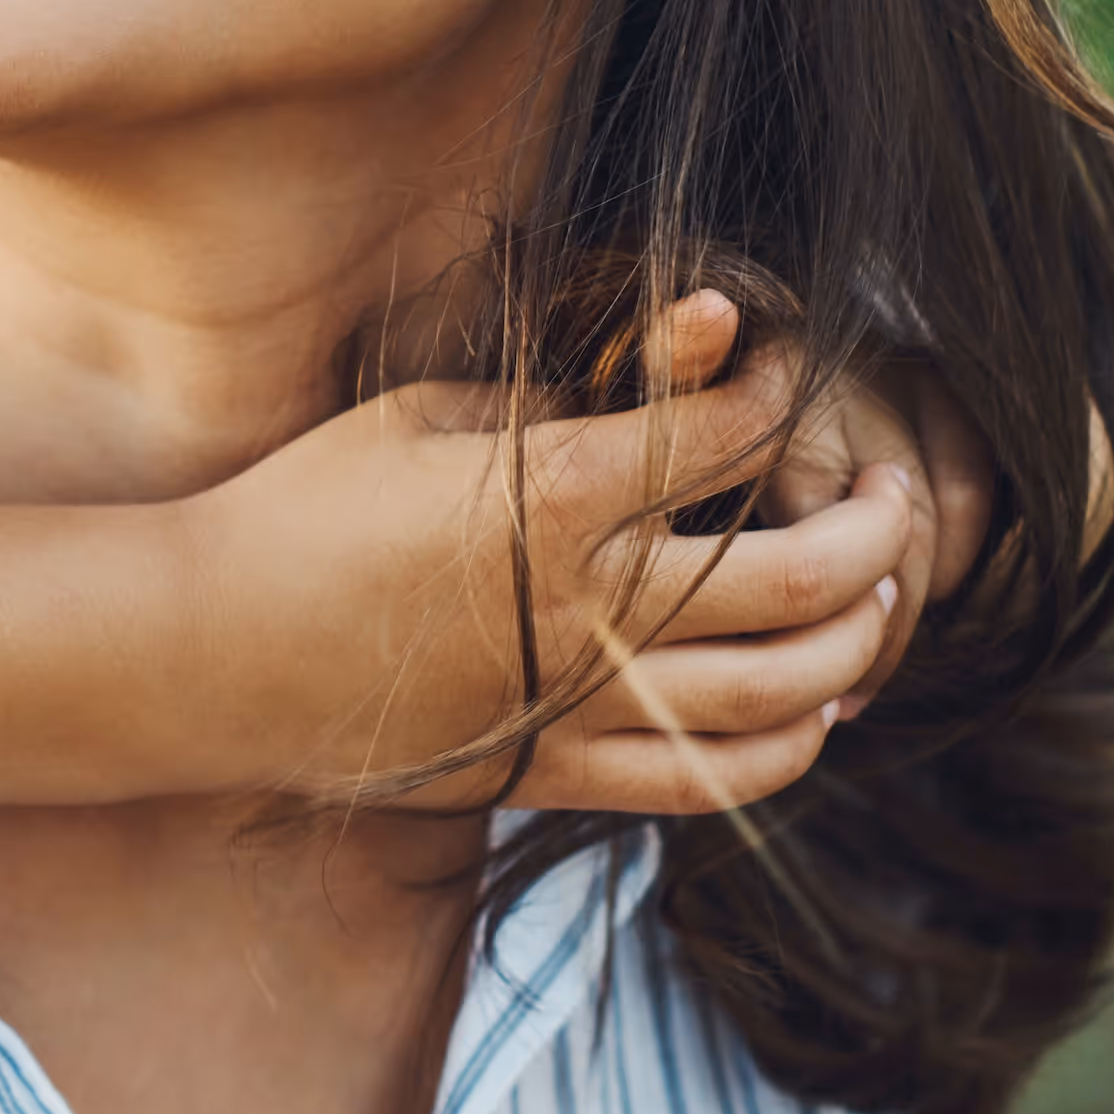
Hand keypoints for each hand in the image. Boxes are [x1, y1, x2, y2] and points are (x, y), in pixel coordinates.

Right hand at [162, 292, 919, 815]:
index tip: (780, 369)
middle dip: (879, 527)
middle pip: (805, 576)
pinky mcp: (559, 771)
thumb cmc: (306, 508)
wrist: (213, 649)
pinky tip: (817, 704)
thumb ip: (564, 390)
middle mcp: (593, 608)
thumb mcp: (426, 415)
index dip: (776, 393)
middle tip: (899, 494)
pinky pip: (715, 778)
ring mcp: (584, 703)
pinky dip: (791, 744)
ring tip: (879, 597)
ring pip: (788, 690)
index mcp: (555, 499)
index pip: (726, 436)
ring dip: (861, 638)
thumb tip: (689, 335)